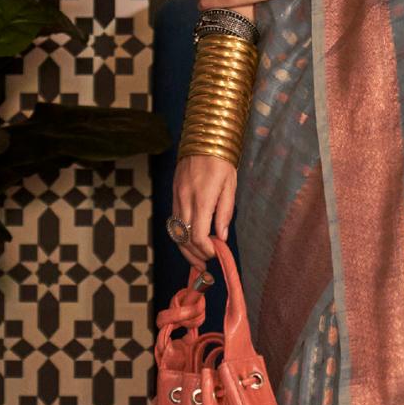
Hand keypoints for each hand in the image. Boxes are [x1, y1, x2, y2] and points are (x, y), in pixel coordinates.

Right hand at [171, 160, 235, 274]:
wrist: (203, 138)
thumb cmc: (221, 161)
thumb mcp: (230, 186)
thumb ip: (225, 212)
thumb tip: (222, 237)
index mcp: (201, 199)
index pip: (197, 235)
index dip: (204, 250)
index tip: (214, 255)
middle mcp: (185, 200)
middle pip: (183, 237)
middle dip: (194, 255)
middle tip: (205, 266)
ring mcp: (176, 197)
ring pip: (175, 231)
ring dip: (185, 248)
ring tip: (197, 260)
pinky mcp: (173, 194)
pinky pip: (174, 220)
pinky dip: (180, 234)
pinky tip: (189, 241)